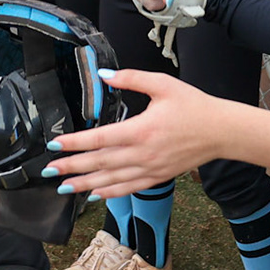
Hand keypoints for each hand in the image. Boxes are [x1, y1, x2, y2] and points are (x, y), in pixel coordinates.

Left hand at [45, 70, 226, 199]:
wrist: (221, 131)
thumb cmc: (193, 106)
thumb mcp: (162, 84)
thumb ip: (131, 78)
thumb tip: (104, 75)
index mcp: (140, 130)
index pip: (99, 139)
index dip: (74, 143)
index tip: (55, 144)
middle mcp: (142, 154)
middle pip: (99, 163)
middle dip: (72, 167)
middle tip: (49, 171)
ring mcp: (150, 169)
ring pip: (111, 180)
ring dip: (85, 185)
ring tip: (64, 188)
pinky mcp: (158, 177)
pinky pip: (129, 188)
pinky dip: (110, 193)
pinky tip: (95, 195)